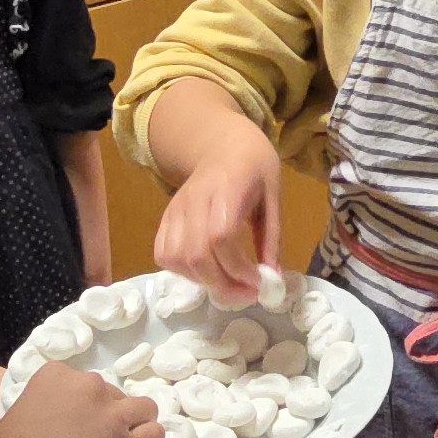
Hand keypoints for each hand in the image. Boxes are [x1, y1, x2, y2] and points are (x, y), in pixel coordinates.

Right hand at [154, 121, 282, 301]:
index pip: (220, 236)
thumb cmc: (255, 168)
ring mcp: (175, 209)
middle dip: (222, 284)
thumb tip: (273, 278)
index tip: (258, 281)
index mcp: (228, 187)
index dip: (237, 267)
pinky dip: (183, 272)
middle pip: (195, 254)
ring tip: (229, 284)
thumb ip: (272, 237)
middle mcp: (194, 199)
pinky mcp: (165, 217)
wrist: (223, 144)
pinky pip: (163, 254)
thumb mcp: (274, 197)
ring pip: (176, 258)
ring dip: (203, 282)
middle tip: (247, 293)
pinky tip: (207, 272)